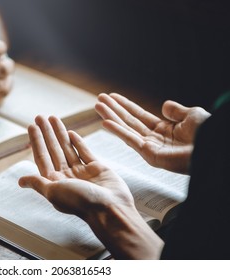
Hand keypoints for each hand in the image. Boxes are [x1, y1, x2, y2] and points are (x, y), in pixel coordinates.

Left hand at [18, 115, 161, 258]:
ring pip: (67, 148)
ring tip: (53, 118)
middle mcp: (66, 176)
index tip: (31, 126)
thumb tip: (20, 181)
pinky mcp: (97, 168)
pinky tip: (71, 132)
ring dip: (60, 133)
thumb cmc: (81, 202)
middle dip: (46, 133)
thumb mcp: (53, 192)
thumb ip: (38, 183)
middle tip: (40, 116)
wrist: (110, 208)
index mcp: (54, 182)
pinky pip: (84, 152)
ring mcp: (81, 171)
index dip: (36, 141)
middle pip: (53, 150)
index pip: (41, 157)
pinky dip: (77, 142)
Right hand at [95, 93, 210, 173]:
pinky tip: (105, 122)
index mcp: (164, 129)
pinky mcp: (149, 155)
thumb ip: (176, 111)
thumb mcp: (192, 115)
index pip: (139, 115)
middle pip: (128, 121)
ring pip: (125, 129)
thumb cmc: (208, 135)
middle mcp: (154, 138)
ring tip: (97, 106)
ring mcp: (150, 147)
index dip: (125, 105)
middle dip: (113, 110)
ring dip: (110, 117)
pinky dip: (117, 131)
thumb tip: (164, 105)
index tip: (112, 97)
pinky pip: (130, 140)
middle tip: (99, 99)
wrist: (212, 148)